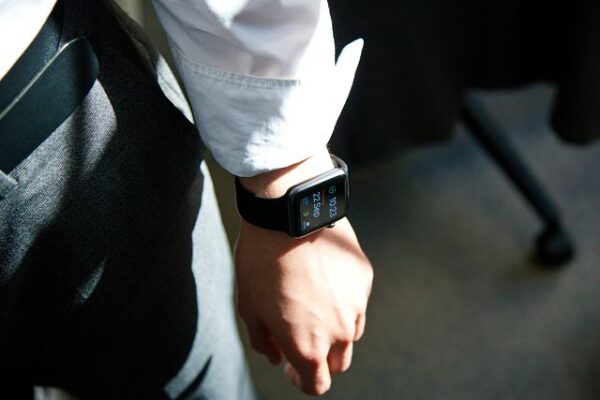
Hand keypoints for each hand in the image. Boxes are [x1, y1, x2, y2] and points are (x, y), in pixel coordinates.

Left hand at [234, 150, 372, 395]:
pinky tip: (322, 276)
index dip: (303, 381)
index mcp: (309, 347)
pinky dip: (342, 297)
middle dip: (321, 357)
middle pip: (339, 362)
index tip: (293, 367)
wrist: (288, 216)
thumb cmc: (262, 262)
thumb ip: (264, 341)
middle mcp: (340, 332)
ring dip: (335, 328)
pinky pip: (356, 299)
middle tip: (302, 335)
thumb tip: (276, 356)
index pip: (318, 385)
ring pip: (352, 331)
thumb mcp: (249, 308)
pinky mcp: (364, 278)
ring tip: (312, 301)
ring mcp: (357, 304)